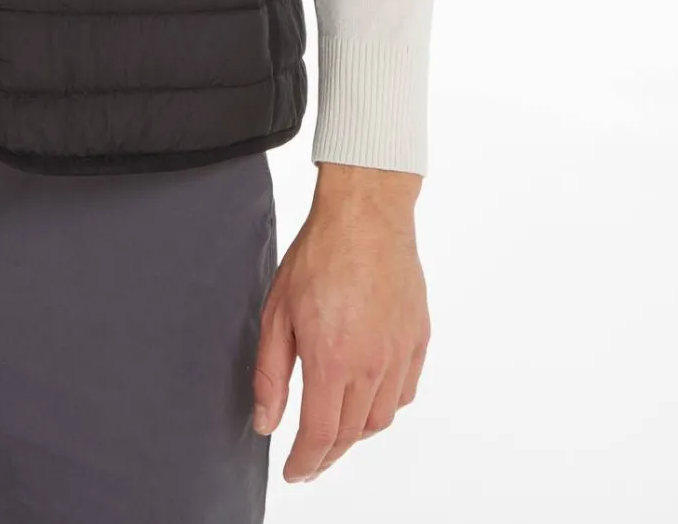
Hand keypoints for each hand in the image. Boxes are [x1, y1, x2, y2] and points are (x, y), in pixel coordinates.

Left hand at [250, 166, 429, 482]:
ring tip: (335, 430)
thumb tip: (266, 422)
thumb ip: (270, 374)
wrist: (366, 214)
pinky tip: (367, 398)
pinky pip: (404, 392)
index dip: (305, 462)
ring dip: (356, 433)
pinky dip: (385, 406)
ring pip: (381, 418)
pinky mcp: (418, 340)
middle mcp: (373, 364)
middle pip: (352, 433)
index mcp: (334, 360)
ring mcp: (401, 353)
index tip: (293, 472)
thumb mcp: (277, 312)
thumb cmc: (318, 255)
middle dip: (328, 455)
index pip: (321, 435)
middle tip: (309, 460)